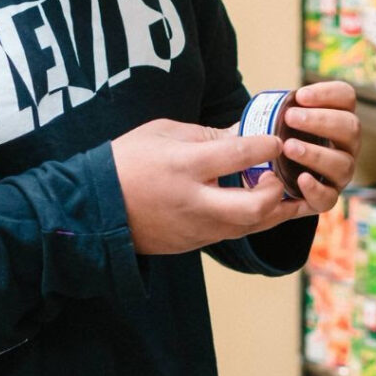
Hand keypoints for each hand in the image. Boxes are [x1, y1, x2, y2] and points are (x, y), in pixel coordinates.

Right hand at [110, 119, 305, 254]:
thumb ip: (209, 135)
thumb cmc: (129, 160)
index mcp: (184, 165)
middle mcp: (194, 201)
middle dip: (277, 191)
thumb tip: (246, 131)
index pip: (238, 155)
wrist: (95, 206)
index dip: (265, 145)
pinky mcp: (194, 243)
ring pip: (250, 227)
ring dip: (272, 209)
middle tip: (278, 173)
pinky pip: (233, 233)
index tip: (276, 139)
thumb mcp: (165, 133)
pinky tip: (260, 203)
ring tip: (281, 188)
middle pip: (254, 207)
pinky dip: (251, 219)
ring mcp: (195, 228)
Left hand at [276, 80, 359, 213]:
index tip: (300, 95)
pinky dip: (316, 189)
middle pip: (351, 127)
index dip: (328, 94)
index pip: (346, 97)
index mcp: (336, 118)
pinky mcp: (326, 198)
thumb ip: (272, 110)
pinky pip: (330, 197)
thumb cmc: (270, 138)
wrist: (259, 176)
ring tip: (289, 147)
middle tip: (290, 117)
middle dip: (321, 120)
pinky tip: (301, 179)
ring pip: (343, 163)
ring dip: (316, 153)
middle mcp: (345, 145)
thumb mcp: (270, 120)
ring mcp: (339, 173)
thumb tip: (263, 107)